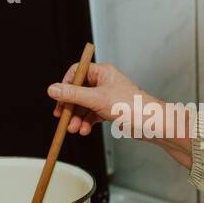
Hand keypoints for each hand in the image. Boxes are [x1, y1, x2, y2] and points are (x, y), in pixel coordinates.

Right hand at [47, 62, 194, 168]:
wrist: (150, 123)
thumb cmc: (131, 106)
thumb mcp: (96, 99)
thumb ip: (73, 95)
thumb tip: (53, 89)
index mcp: (102, 72)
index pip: (77, 72)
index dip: (66, 84)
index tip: (59, 97)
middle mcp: (104, 83)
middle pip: (78, 91)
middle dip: (70, 106)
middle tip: (62, 117)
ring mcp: (106, 97)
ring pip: (84, 106)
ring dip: (77, 118)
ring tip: (74, 129)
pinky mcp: (109, 110)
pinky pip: (91, 115)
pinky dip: (86, 123)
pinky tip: (84, 130)